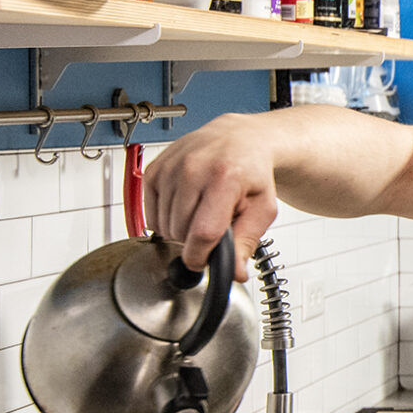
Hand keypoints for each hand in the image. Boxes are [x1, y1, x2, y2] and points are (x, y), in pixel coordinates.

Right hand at [142, 115, 283, 271]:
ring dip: (179, 230)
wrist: (238, 140)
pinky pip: (150, 215)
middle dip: (195, 241)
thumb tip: (234, 272)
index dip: (201, 257)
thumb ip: (247, 243)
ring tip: (200, 212)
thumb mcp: (262, 208)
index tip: (204, 261)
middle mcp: (193, 169)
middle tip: (212, 226)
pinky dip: (165, 219)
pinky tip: (184, 207)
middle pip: (180, 232)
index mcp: (224, 178)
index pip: (202, 233)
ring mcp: (170, 168)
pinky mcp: (153, 171)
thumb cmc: (250, 171)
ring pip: (163, 226)